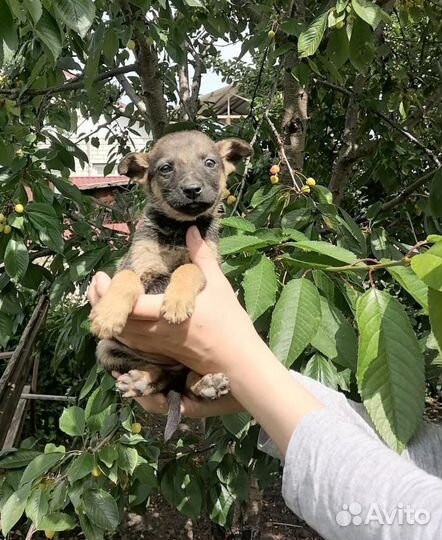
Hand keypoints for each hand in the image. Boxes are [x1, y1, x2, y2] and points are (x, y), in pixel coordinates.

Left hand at [89, 226, 322, 453]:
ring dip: (109, 318)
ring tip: (103, 299)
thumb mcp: (218, 286)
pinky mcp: (163, 354)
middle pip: (117, 323)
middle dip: (100, 305)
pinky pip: (133, 344)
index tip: (101, 276)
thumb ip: (202, 257)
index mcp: (169, 315)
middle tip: (96, 284)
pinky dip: (122, 331)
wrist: (239, 362)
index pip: (129, 306)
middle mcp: (158, 334)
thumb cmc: (231, 324)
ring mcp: (159, 347)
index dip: (109, 294)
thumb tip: (190, 230)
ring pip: (123, 336)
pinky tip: (124, 319)